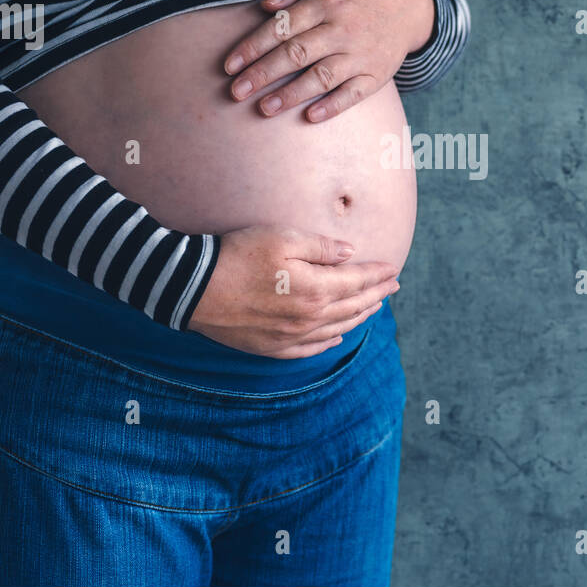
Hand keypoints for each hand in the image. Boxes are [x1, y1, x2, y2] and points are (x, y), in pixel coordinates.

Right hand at [186, 225, 400, 358]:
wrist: (193, 287)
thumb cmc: (238, 255)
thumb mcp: (282, 238)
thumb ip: (321, 247)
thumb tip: (350, 253)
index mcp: (316, 290)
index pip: (357, 282)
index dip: (377, 275)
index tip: (394, 268)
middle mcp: (309, 318)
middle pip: (352, 307)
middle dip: (376, 295)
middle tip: (393, 287)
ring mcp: (291, 336)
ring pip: (336, 328)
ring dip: (359, 317)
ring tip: (374, 307)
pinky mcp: (271, 347)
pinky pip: (311, 348)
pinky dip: (330, 341)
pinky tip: (338, 336)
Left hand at [222, 0, 435, 121]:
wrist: (412, 3)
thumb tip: (265, 7)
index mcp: (325, 2)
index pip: (281, 27)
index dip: (252, 47)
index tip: (229, 66)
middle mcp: (341, 29)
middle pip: (296, 54)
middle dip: (262, 74)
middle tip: (235, 93)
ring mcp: (360, 54)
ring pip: (321, 76)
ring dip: (291, 94)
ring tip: (264, 109)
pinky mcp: (377, 74)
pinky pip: (354, 93)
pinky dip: (333, 106)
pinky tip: (310, 117)